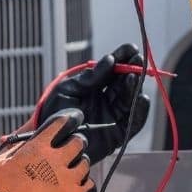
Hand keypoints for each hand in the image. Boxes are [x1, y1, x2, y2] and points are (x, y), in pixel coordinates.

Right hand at [0, 109, 95, 191]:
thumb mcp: (1, 165)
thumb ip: (17, 148)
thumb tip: (25, 139)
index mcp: (37, 148)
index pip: (59, 124)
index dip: (67, 120)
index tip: (70, 120)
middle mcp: (56, 160)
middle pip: (78, 142)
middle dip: (76, 141)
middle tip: (72, 145)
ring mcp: (67, 178)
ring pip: (84, 162)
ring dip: (79, 162)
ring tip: (72, 167)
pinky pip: (88, 183)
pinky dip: (83, 182)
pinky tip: (75, 184)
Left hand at [38, 43, 150, 163]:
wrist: (50, 142)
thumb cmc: (54, 114)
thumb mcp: (68, 89)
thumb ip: (90, 77)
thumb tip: (110, 60)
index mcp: (93, 88)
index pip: (112, 70)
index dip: (122, 58)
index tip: (131, 48)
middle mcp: (105, 101)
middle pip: (124, 83)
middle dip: (132, 69)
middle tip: (138, 59)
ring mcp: (112, 117)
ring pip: (130, 99)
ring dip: (135, 87)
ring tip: (134, 76)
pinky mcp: (117, 135)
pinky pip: (133, 122)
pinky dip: (140, 111)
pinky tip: (142, 98)